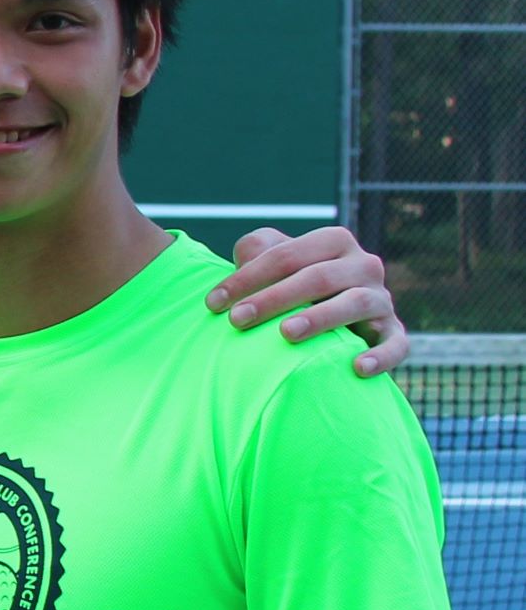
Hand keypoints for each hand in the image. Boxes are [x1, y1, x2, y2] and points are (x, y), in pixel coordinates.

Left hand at [207, 227, 407, 376]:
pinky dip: (383, 355)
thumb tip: (246, 256)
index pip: (288, 255)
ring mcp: (382, 299)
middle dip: (274, 298)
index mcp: (333, 242)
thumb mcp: (273, 263)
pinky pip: (397, 343)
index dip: (247, 277)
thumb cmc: (290, 286)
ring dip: (321, 318)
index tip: (212, 303)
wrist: (331, 320)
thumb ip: (257, 250)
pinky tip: (358, 368)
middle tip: (237, 321)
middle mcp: (364, 265)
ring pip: (357, 303)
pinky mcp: (393, 332)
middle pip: (319, 277)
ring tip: (286, 334)